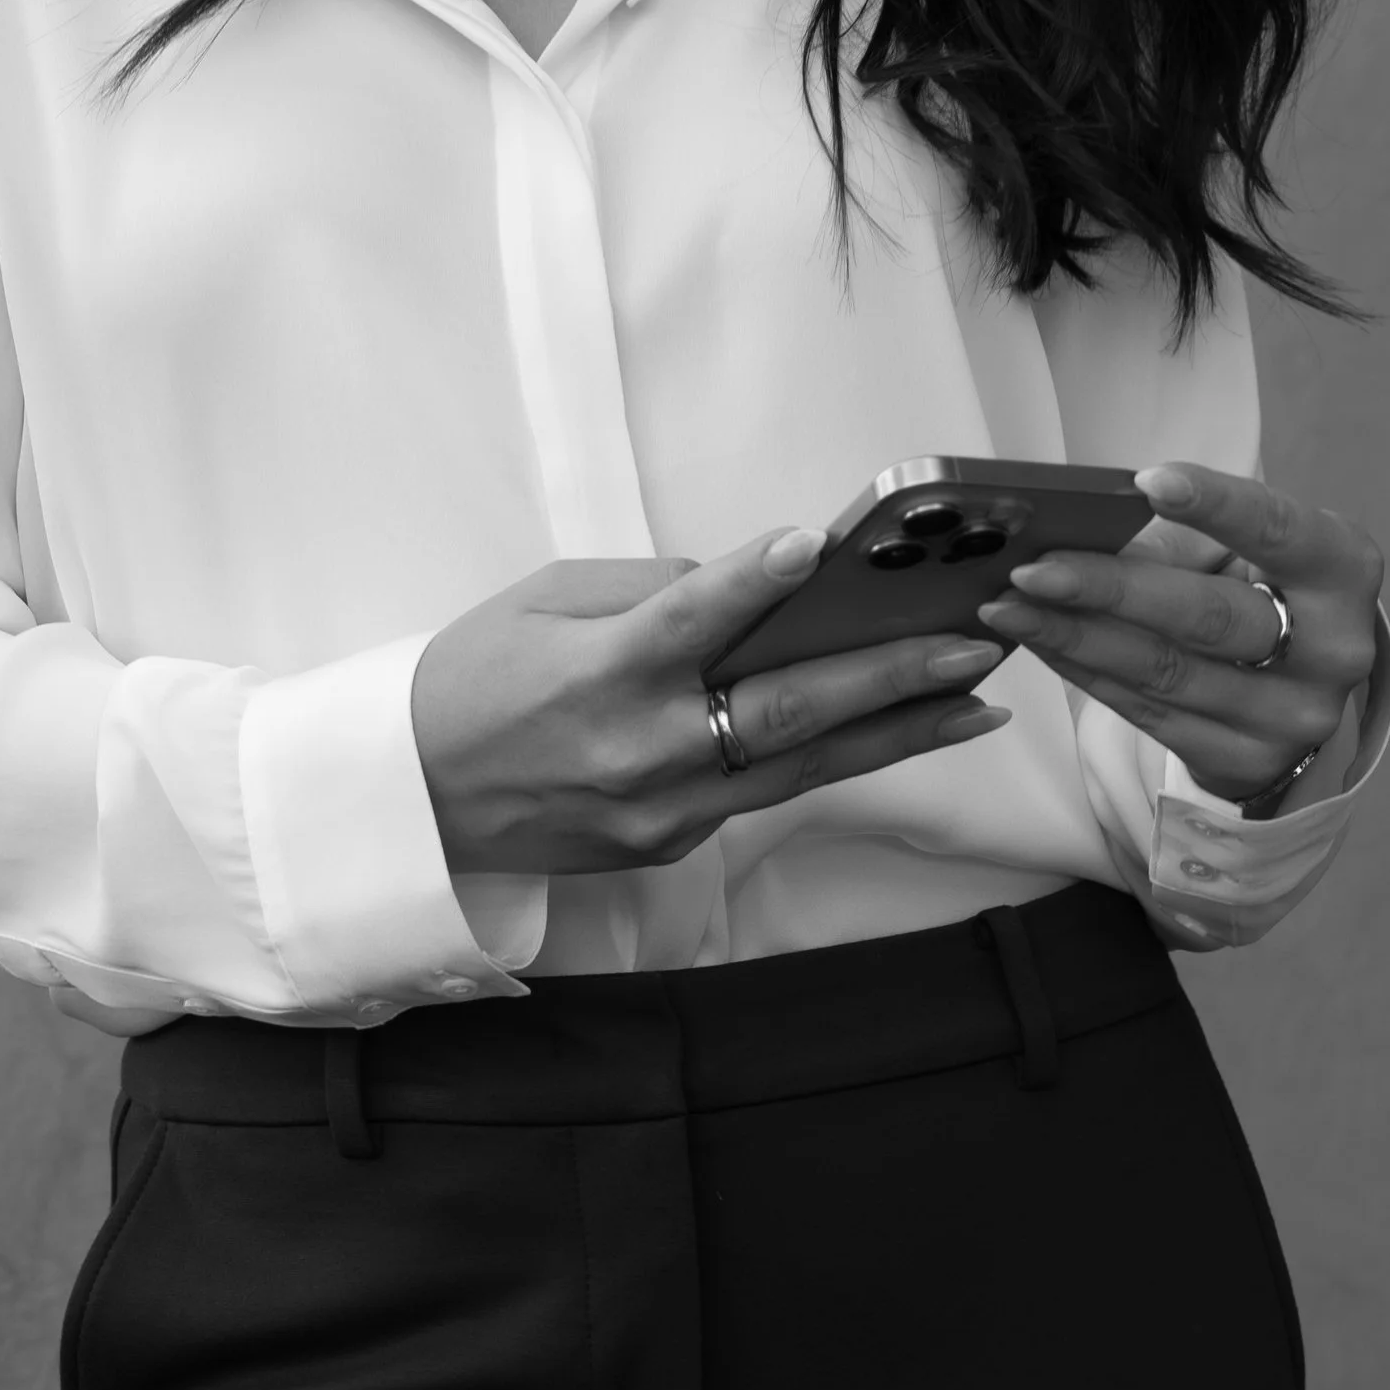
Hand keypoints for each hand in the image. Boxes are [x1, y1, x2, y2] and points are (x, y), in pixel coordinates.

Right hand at [412, 527, 1011, 878]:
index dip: (751, 581)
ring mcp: (660, 812)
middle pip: (781, 712)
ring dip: (895, 731)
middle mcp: (640, 752)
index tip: (816, 545)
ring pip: (798, 767)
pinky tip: (892, 730)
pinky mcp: (669, 844)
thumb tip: (750, 586)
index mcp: (598, 675)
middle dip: (887, 677)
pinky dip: (830, 757)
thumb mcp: (543, 600)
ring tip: (976, 701)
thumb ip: (647, 589)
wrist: (413, 800)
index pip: (688, 619)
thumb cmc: (471, 680)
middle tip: (970, 646)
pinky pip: (759, 790)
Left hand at [975, 461, 1382, 816]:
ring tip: (1006, 606)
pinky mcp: (1242, 760)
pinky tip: (1036, 641)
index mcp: (1342, 570)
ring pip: (1164, 673)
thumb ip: (1177, 537)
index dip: (1217, 506)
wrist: (1297, 685)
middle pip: (1208, 617)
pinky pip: (1145, 712)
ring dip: (1073, 636)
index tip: (1149, 482)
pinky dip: (1081, 670)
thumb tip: (1076, 534)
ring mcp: (1288, 718)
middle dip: (1109, 590)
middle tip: (1031, 568)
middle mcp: (1332, 651)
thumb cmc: (1260, 584)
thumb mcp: (1243, 548)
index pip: (1280, 531)